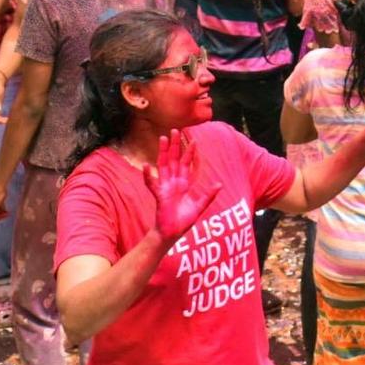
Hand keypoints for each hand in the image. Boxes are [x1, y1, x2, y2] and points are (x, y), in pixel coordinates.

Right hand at [144, 129, 221, 243]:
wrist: (172, 233)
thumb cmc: (183, 221)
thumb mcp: (200, 207)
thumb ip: (208, 195)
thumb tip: (219, 184)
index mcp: (183, 184)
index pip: (187, 164)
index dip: (190, 152)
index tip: (193, 139)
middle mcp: (173, 183)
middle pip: (174, 160)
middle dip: (175, 145)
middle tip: (175, 130)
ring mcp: (165, 188)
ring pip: (163, 166)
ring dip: (163, 152)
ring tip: (163, 139)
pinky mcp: (159, 196)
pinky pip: (153, 185)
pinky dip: (148, 176)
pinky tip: (145, 166)